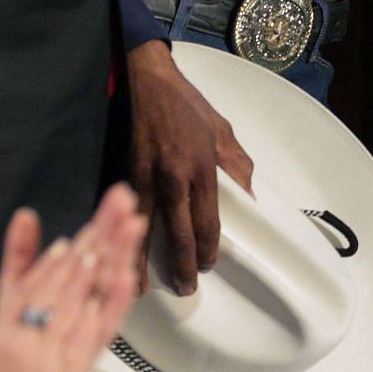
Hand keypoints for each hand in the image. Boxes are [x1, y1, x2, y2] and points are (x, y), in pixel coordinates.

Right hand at [0, 185, 143, 371]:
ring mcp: (49, 355)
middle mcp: (23, 338)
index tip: (74, 234)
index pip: (28, 282)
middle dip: (92, 236)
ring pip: (81, 296)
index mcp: (0, 331)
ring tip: (126, 225)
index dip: (53, 256)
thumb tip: (30, 244)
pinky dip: (110, 303)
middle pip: (62, 278)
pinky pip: (95, 333)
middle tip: (117, 202)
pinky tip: (125, 276)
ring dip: (107, 257)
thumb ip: (10, 296)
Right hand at [125, 39, 253, 296]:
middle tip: (186, 289)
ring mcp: (148, 175)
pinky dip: (127, 236)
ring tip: (143, 288)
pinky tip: (123, 255)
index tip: (210, 266)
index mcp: (203, 166)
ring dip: (146, 260)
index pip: (207, 218)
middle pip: (179, 230)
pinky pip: (131, 212)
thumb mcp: (223, 132)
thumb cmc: (189, 107)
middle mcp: (175, 175)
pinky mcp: (127, 172)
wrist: (149, 82)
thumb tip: (249, 201)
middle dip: (182, 263)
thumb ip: (237, 167)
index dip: (208, 247)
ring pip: (149, 227)